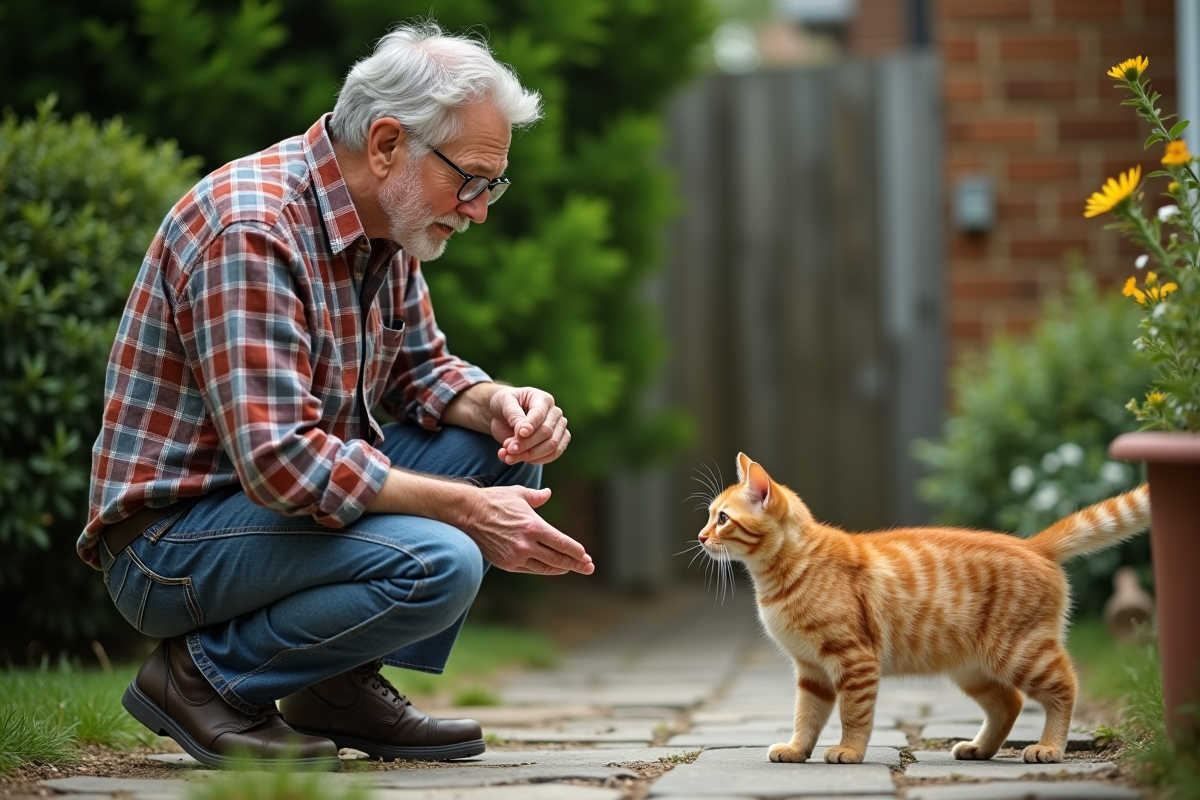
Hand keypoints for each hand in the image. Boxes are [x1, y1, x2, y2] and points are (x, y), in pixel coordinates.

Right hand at [464, 485, 593, 574]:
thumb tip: (548, 494)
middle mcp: (526, 545)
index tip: (586, 556)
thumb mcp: (518, 494)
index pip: (562, 543)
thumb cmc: (495, 500)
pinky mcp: (506, 564)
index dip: (576, 551)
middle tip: (589, 568)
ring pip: (545, 567)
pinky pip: (530, 569)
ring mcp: (516, 556)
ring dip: (561, 568)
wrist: (467, 513)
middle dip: (576, 564)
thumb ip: (537, 497)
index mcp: (533, 526)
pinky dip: (543, 569)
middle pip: (557, 559)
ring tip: (573, 568)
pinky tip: (551, 568)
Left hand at [488, 386, 570, 465]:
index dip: (530, 426)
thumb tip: (525, 432)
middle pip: (547, 432)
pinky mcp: (557, 443)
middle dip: (526, 444)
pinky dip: (534, 461)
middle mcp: (555, 414)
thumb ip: (514, 415)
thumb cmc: (505, 405)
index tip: (518, 434)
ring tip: (509, 456)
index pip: (540, 414)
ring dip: (529, 455)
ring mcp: (558, 429)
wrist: (502, 415)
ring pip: (552, 447)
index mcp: (544, 399)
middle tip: (508, 449)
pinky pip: (552, 455)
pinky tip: (516, 459)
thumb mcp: (504, 403)